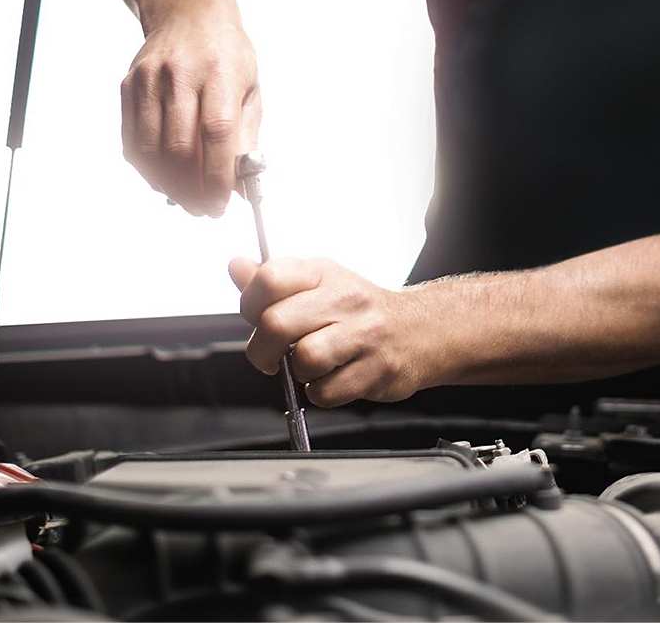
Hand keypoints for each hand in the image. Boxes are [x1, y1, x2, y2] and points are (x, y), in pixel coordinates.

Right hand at [119, 13, 260, 215]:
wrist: (187, 13)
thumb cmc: (226, 55)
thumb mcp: (250, 88)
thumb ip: (246, 136)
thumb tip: (238, 185)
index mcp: (219, 73)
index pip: (216, 133)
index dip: (216, 175)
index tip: (221, 204)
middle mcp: (180, 75)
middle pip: (179, 147)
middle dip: (191, 189)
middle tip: (203, 209)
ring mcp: (149, 79)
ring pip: (149, 149)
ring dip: (167, 185)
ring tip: (185, 199)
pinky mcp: (128, 85)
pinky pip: (132, 140)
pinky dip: (146, 168)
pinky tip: (163, 178)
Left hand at [230, 257, 433, 406]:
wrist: (423, 330)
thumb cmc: (360, 310)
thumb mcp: (318, 283)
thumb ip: (273, 280)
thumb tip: (236, 266)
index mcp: (323, 273)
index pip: (269, 278)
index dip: (250, 304)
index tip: (257, 318)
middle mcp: (345, 298)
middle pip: (276, 323)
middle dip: (262, 350)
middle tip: (271, 356)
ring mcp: (365, 334)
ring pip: (305, 359)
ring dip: (298, 371)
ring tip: (311, 365)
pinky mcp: (377, 369)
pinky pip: (326, 392)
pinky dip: (321, 392)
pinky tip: (333, 378)